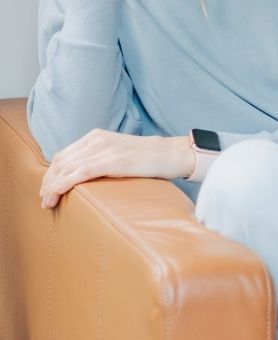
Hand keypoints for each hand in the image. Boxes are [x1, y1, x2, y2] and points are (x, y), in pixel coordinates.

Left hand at [40, 131, 191, 208]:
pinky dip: (64, 184)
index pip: (63, 155)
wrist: (171, 154)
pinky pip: (80, 172)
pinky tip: (57, 194)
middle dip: (47, 182)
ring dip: (52, 187)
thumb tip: (84, 175)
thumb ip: (100, 157)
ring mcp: (105, 149)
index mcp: (96, 136)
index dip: (50, 174)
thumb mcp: (118, 152)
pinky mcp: (112, 161)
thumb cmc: (148, 157)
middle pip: (60, 162)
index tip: (47, 190)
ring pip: (66, 168)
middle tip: (44, 200)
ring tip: (48, 203)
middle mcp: (96, 139)